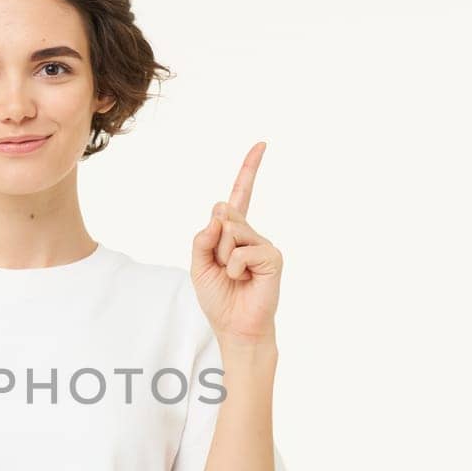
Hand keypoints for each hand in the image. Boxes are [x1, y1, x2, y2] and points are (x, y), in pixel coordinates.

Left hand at [190, 141, 283, 345]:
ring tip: (234, 277)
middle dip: (213, 242)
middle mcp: (250, 234)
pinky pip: (241, 251)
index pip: (239, 195)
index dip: (249, 169)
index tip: (261, 144)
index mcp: (233, 232)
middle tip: (222, 268)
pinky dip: (233, 268)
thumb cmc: (219, 298)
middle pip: (223, 215)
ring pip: (231, 232)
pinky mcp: (272, 257)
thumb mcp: (198, 266)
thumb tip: (219, 215)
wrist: (234, 326)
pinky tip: (242, 280)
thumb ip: (202, 238)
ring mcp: (263, 244)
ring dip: (222, 258)